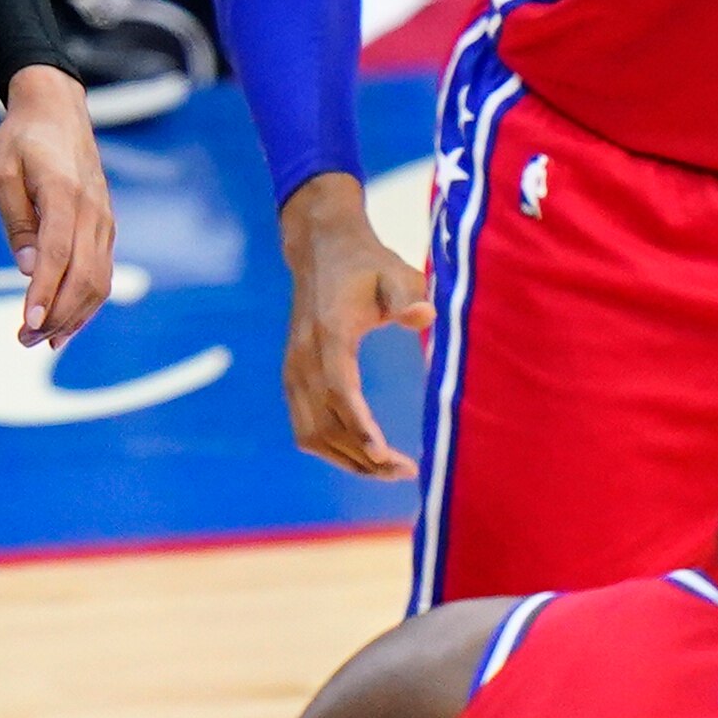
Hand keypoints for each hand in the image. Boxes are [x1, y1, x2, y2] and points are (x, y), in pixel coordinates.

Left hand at [0, 66, 114, 346]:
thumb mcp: (0, 169)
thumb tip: (26, 268)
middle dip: (57, 315)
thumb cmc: (21, 139)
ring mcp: (105, 220)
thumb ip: (14, 218)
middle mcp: (93, 210)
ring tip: (41, 341)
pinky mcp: (106, 227)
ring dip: (73, 317)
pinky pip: (102, 272)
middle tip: (24, 340)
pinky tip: (65, 324)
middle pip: (84, 276)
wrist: (57, 111)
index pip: (58, 252)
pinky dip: (86, 303)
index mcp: (64, 192)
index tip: (28, 320)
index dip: (45, 290)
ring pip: (100, 281)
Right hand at [277, 168, 428, 478]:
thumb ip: (407, 295)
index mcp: (328, 332)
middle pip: (323, 423)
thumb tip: (425, 315)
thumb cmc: (366, 263)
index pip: (338, 387)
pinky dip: (330, 448)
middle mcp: (303, 355)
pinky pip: (304, 426)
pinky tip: (361, 454)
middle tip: (406, 471)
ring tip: (387, 470)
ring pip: (309, 433)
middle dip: (362, 455)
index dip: (358, 423)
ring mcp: (293, 368)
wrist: (319, 247)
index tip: (382, 452)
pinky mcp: (292, 375)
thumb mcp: (394, 272)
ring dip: (346, 459)